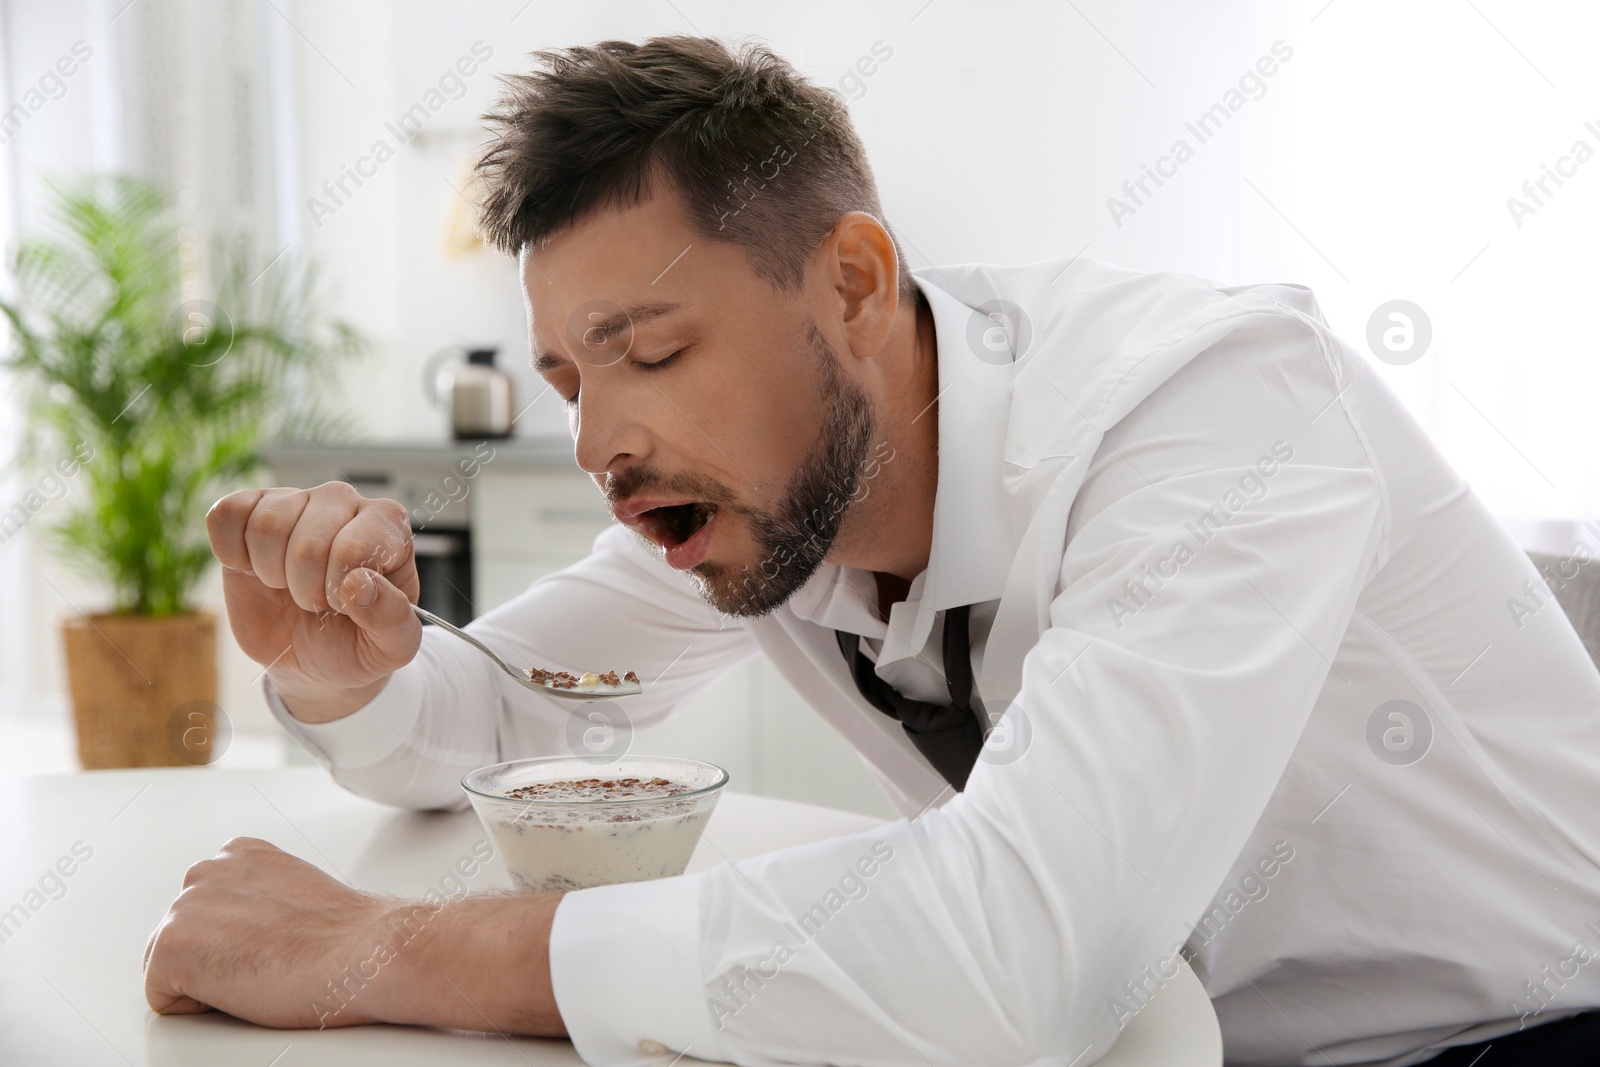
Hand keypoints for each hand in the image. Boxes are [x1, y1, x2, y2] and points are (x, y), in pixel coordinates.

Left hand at [143, 837, 393, 1028]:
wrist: (360, 952)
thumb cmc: (343, 935)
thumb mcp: (296, 891)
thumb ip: (259, 896)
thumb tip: (249, 925)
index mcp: (239, 854)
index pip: (208, 910)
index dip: (240, 940)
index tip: (274, 945)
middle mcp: (206, 871)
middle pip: (186, 936)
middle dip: (217, 957)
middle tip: (269, 963)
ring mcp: (185, 907)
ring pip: (171, 966)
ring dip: (207, 980)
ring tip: (258, 974)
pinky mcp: (172, 946)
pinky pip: (163, 997)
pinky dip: (197, 1007)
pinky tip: (242, 988)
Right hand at [206, 482, 421, 718]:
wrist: (315, 656)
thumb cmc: (360, 640)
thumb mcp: (392, 646)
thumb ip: (391, 619)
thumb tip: (358, 584)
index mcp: (389, 524)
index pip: (353, 549)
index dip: (339, 591)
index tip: (345, 605)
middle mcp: (344, 500)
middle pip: (308, 543)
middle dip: (306, 590)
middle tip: (317, 602)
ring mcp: (296, 499)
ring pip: (267, 525)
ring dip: (272, 573)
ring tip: (289, 584)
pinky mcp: (250, 508)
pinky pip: (226, 514)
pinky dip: (231, 553)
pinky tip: (252, 569)